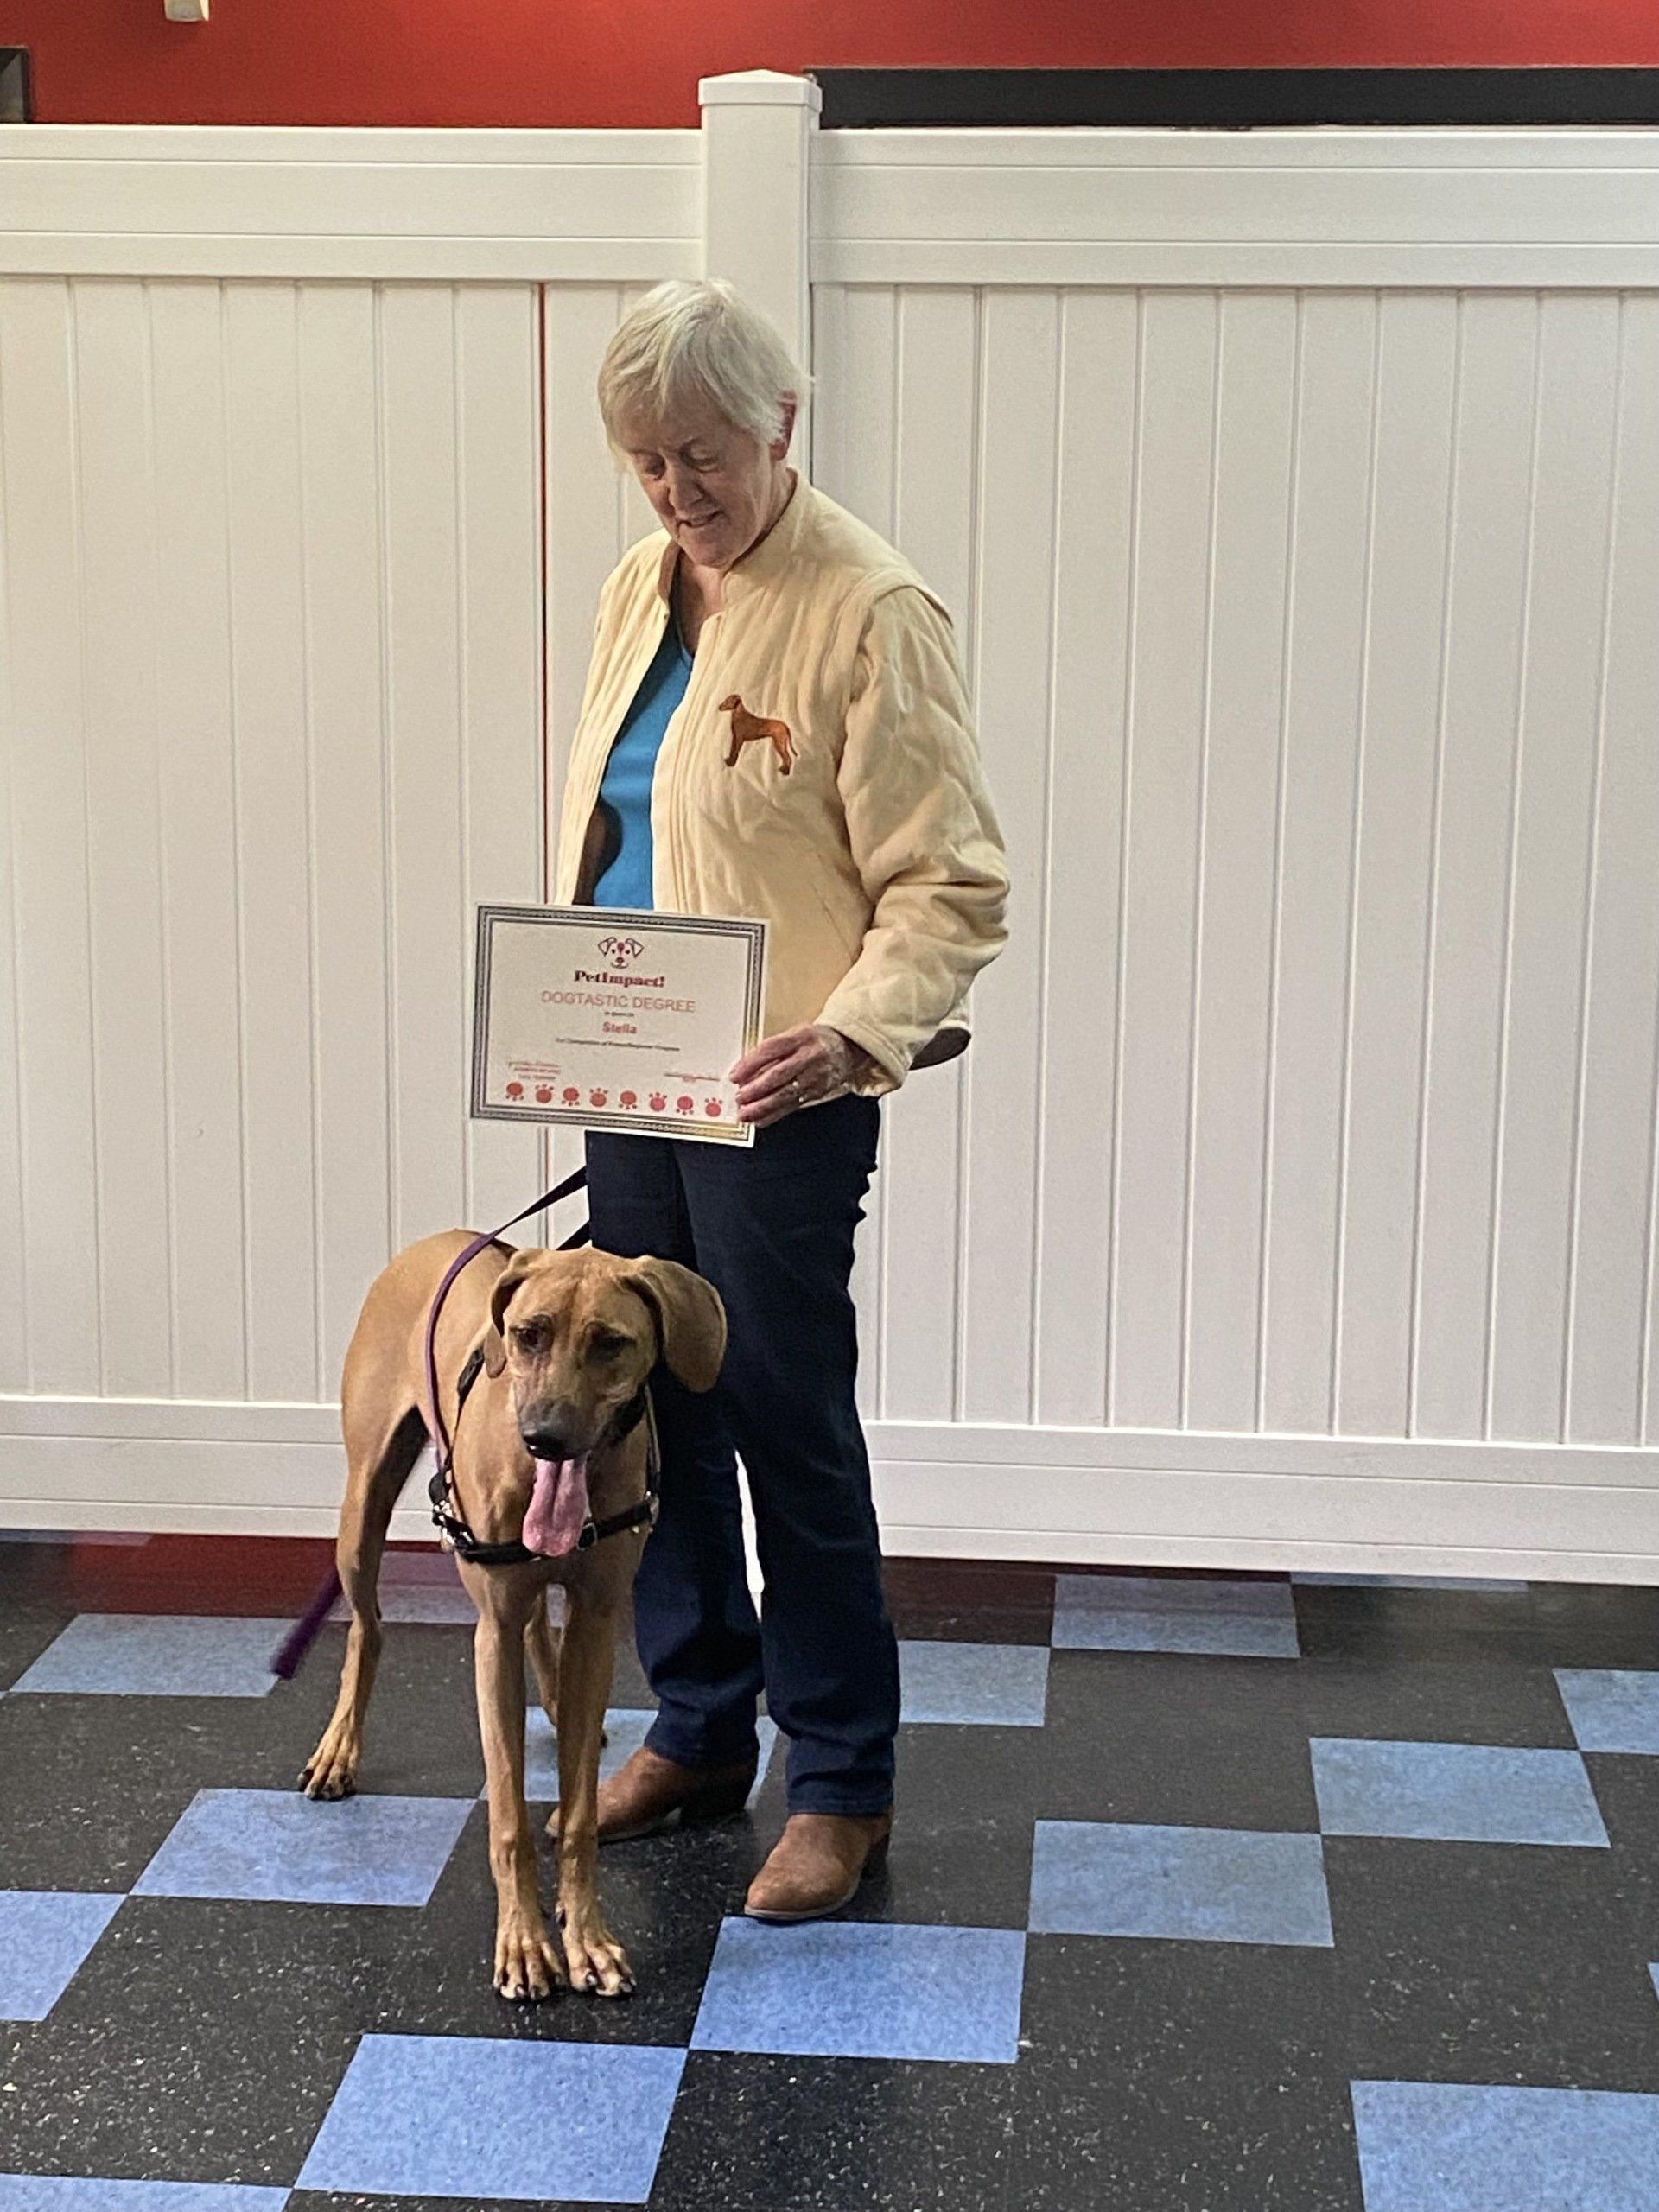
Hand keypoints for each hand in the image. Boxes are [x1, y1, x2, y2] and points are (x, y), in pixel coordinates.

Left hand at [731, 1025, 880, 1127]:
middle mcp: (809, 1056)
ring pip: (785, 1093)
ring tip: (745, 1113)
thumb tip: (745, 1072)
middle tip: (739, 1097)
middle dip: (756, 1089)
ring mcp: (815, 1075)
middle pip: (778, 1074)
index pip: (770, 1050)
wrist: (847, 1047)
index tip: (735, 1075)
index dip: (750, 1064)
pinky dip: (774, 1114)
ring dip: (763, 1106)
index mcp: (800, 1037)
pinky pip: (793, 1105)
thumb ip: (772, 1051)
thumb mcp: (795, 1034)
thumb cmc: (815, 1040)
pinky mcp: (818, 1091)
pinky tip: (760, 1119)